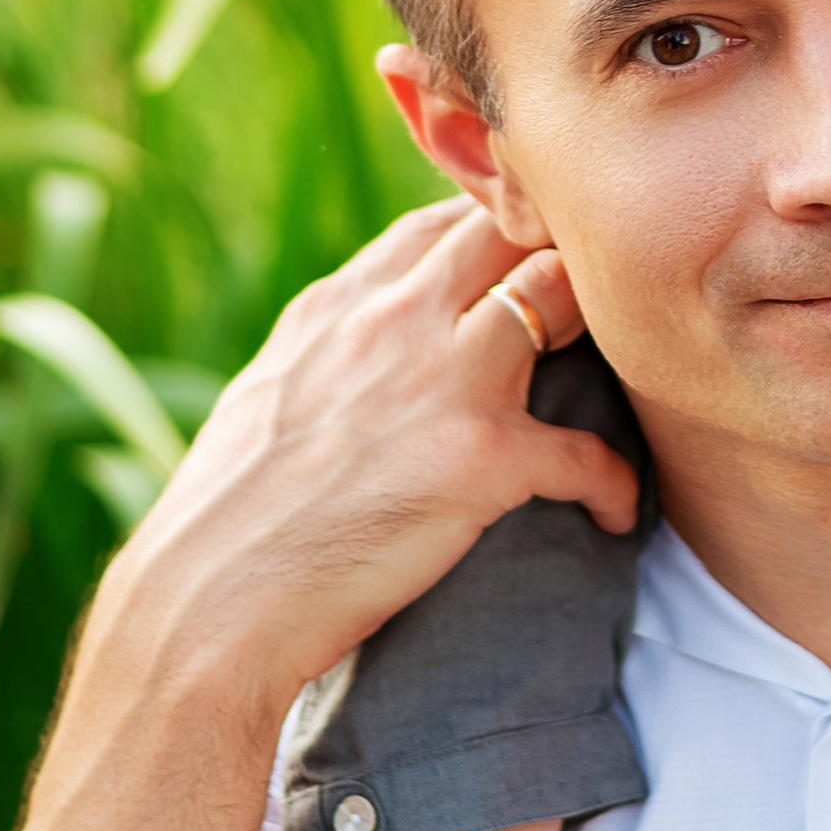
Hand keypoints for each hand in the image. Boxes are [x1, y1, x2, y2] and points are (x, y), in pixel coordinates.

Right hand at [94, 197, 639, 740]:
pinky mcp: (480, 460)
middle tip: (605, 311)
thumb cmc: (227, 522)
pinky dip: (616, 484)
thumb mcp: (268, 396)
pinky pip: (589, 451)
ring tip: (623, 382)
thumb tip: (362, 350)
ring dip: (608, 332)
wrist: (207, 607)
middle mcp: (391, 320)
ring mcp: (441, 382)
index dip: (498, 237)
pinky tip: (616, 513)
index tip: (534, 273)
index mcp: (337, 305)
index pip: (439, 224)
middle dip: (564, 254)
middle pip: (511, 230)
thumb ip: (328, 352)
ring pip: (564, 293)